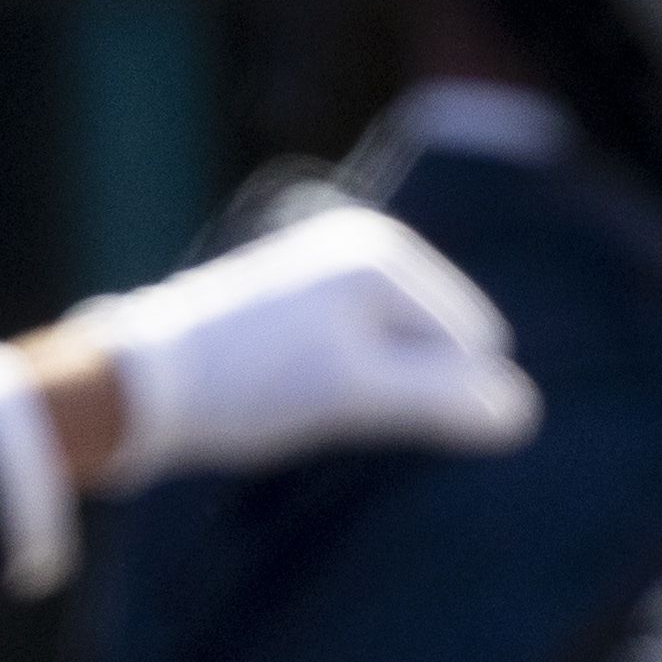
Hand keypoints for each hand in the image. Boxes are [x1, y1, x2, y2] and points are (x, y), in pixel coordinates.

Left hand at [56, 205, 538, 487]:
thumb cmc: (251, 385)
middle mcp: (359, 249)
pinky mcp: (298, 306)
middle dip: (405, 391)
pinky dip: (344, 387)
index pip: (471, 346)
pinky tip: (292, 396)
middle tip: (329, 406)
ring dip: (372, 396)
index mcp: (382, 255)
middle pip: (438, 347)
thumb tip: (523, 412)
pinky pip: (361, 355)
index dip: (430, 396)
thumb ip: (445, 400)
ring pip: (399, 356)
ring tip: (306, 402)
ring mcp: (326, 274)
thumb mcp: (358, 395)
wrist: (138, 385)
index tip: (352, 402)